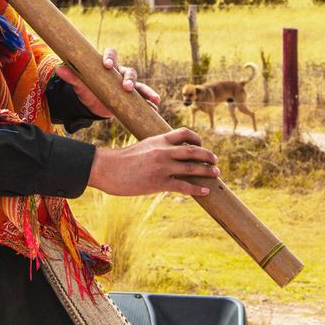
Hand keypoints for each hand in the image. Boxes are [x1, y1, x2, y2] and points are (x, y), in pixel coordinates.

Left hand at [55, 47, 160, 118]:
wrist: (93, 104)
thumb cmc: (87, 90)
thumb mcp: (80, 85)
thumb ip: (72, 76)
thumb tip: (59, 68)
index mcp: (108, 66)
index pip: (112, 55)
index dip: (110, 57)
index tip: (107, 64)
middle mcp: (120, 74)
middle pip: (129, 71)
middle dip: (129, 78)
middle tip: (126, 87)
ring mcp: (128, 86)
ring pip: (140, 85)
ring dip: (147, 91)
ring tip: (154, 99)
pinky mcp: (133, 99)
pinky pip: (144, 100)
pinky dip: (150, 104)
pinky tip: (155, 110)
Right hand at [88, 128, 219, 196]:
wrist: (107, 168)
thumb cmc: (122, 159)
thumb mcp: (142, 146)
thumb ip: (157, 148)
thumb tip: (168, 153)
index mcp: (158, 139)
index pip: (184, 133)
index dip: (197, 138)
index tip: (201, 144)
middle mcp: (163, 151)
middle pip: (193, 151)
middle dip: (207, 156)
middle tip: (215, 161)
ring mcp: (162, 167)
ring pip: (191, 168)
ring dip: (207, 171)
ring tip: (216, 173)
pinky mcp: (158, 182)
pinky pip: (183, 186)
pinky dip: (197, 189)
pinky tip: (205, 191)